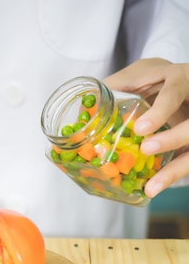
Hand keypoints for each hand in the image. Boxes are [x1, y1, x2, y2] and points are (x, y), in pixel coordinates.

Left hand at [104, 58, 188, 197]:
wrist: (176, 79)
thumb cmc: (153, 77)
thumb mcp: (136, 74)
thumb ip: (114, 86)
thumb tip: (84, 109)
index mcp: (179, 79)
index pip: (175, 93)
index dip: (160, 111)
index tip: (140, 129)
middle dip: (172, 139)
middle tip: (146, 150)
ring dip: (174, 170)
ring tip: (151, 188)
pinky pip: (186, 160)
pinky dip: (171, 176)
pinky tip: (153, 189)